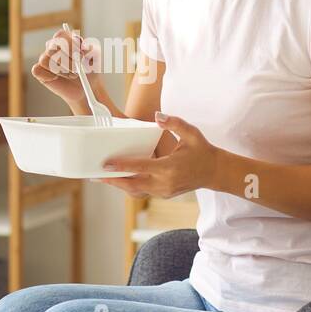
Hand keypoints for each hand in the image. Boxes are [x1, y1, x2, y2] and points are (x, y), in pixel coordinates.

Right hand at [31, 27, 103, 108]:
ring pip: (45, 60)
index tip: (80, 55)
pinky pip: (37, 70)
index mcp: (67, 40)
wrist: (85, 89)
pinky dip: (48, 76)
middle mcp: (54, 47)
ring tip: (72, 75)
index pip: (61, 35)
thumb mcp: (95, 60)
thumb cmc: (90, 72)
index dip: (69, 45)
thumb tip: (83, 46)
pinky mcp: (39, 70)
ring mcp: (45, 58)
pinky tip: (57, 78)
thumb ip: (90, 50)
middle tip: (77, 69)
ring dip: (60, 70)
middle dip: (66, 60)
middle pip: (52, 47)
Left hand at [96, 112, 220, 197]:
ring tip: (103, 178)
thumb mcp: (191, 133)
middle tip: (95, 175)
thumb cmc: (203, 150)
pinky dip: (130, 187)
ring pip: (136, 191)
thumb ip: (174, 123)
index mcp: (169, 168)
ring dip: (119, 186)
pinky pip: (143, 192)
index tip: (106, 164)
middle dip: (113, 181)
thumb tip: (157, 116)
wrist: (215, 172)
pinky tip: (120, 180)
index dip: (122, 166)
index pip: (140, 167)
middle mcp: (164, 183)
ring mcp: (164, 191)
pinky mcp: (164, 194)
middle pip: (132, 185)